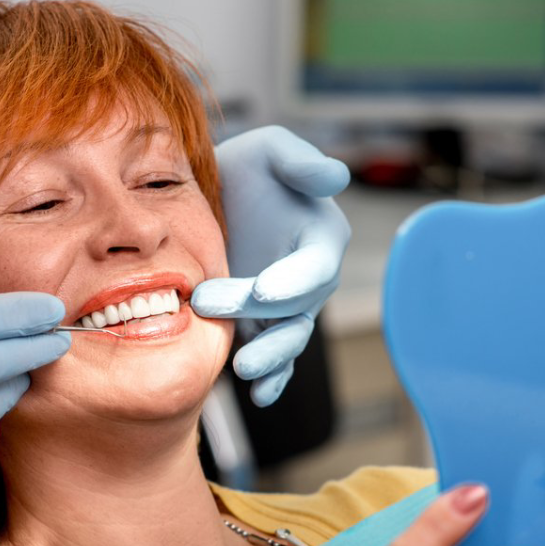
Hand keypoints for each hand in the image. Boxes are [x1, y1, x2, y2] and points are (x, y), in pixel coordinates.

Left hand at [191, 126, 350, 406]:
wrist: (210, 200)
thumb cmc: (246, 169)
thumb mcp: (269, 150)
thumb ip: (300, 162)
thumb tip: (336, 177)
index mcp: (320, 238)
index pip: (316, 266)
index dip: (294, 280)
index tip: (264, 290)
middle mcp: (310, 279)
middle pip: (295, 308)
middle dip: (259, 315)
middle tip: (208, 305)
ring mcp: (287, 308)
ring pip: (288, 340)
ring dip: (270, 358)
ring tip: (244, 370)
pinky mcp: (263, 327)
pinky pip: (275, 359)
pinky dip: (272, 380)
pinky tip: (259, 395)